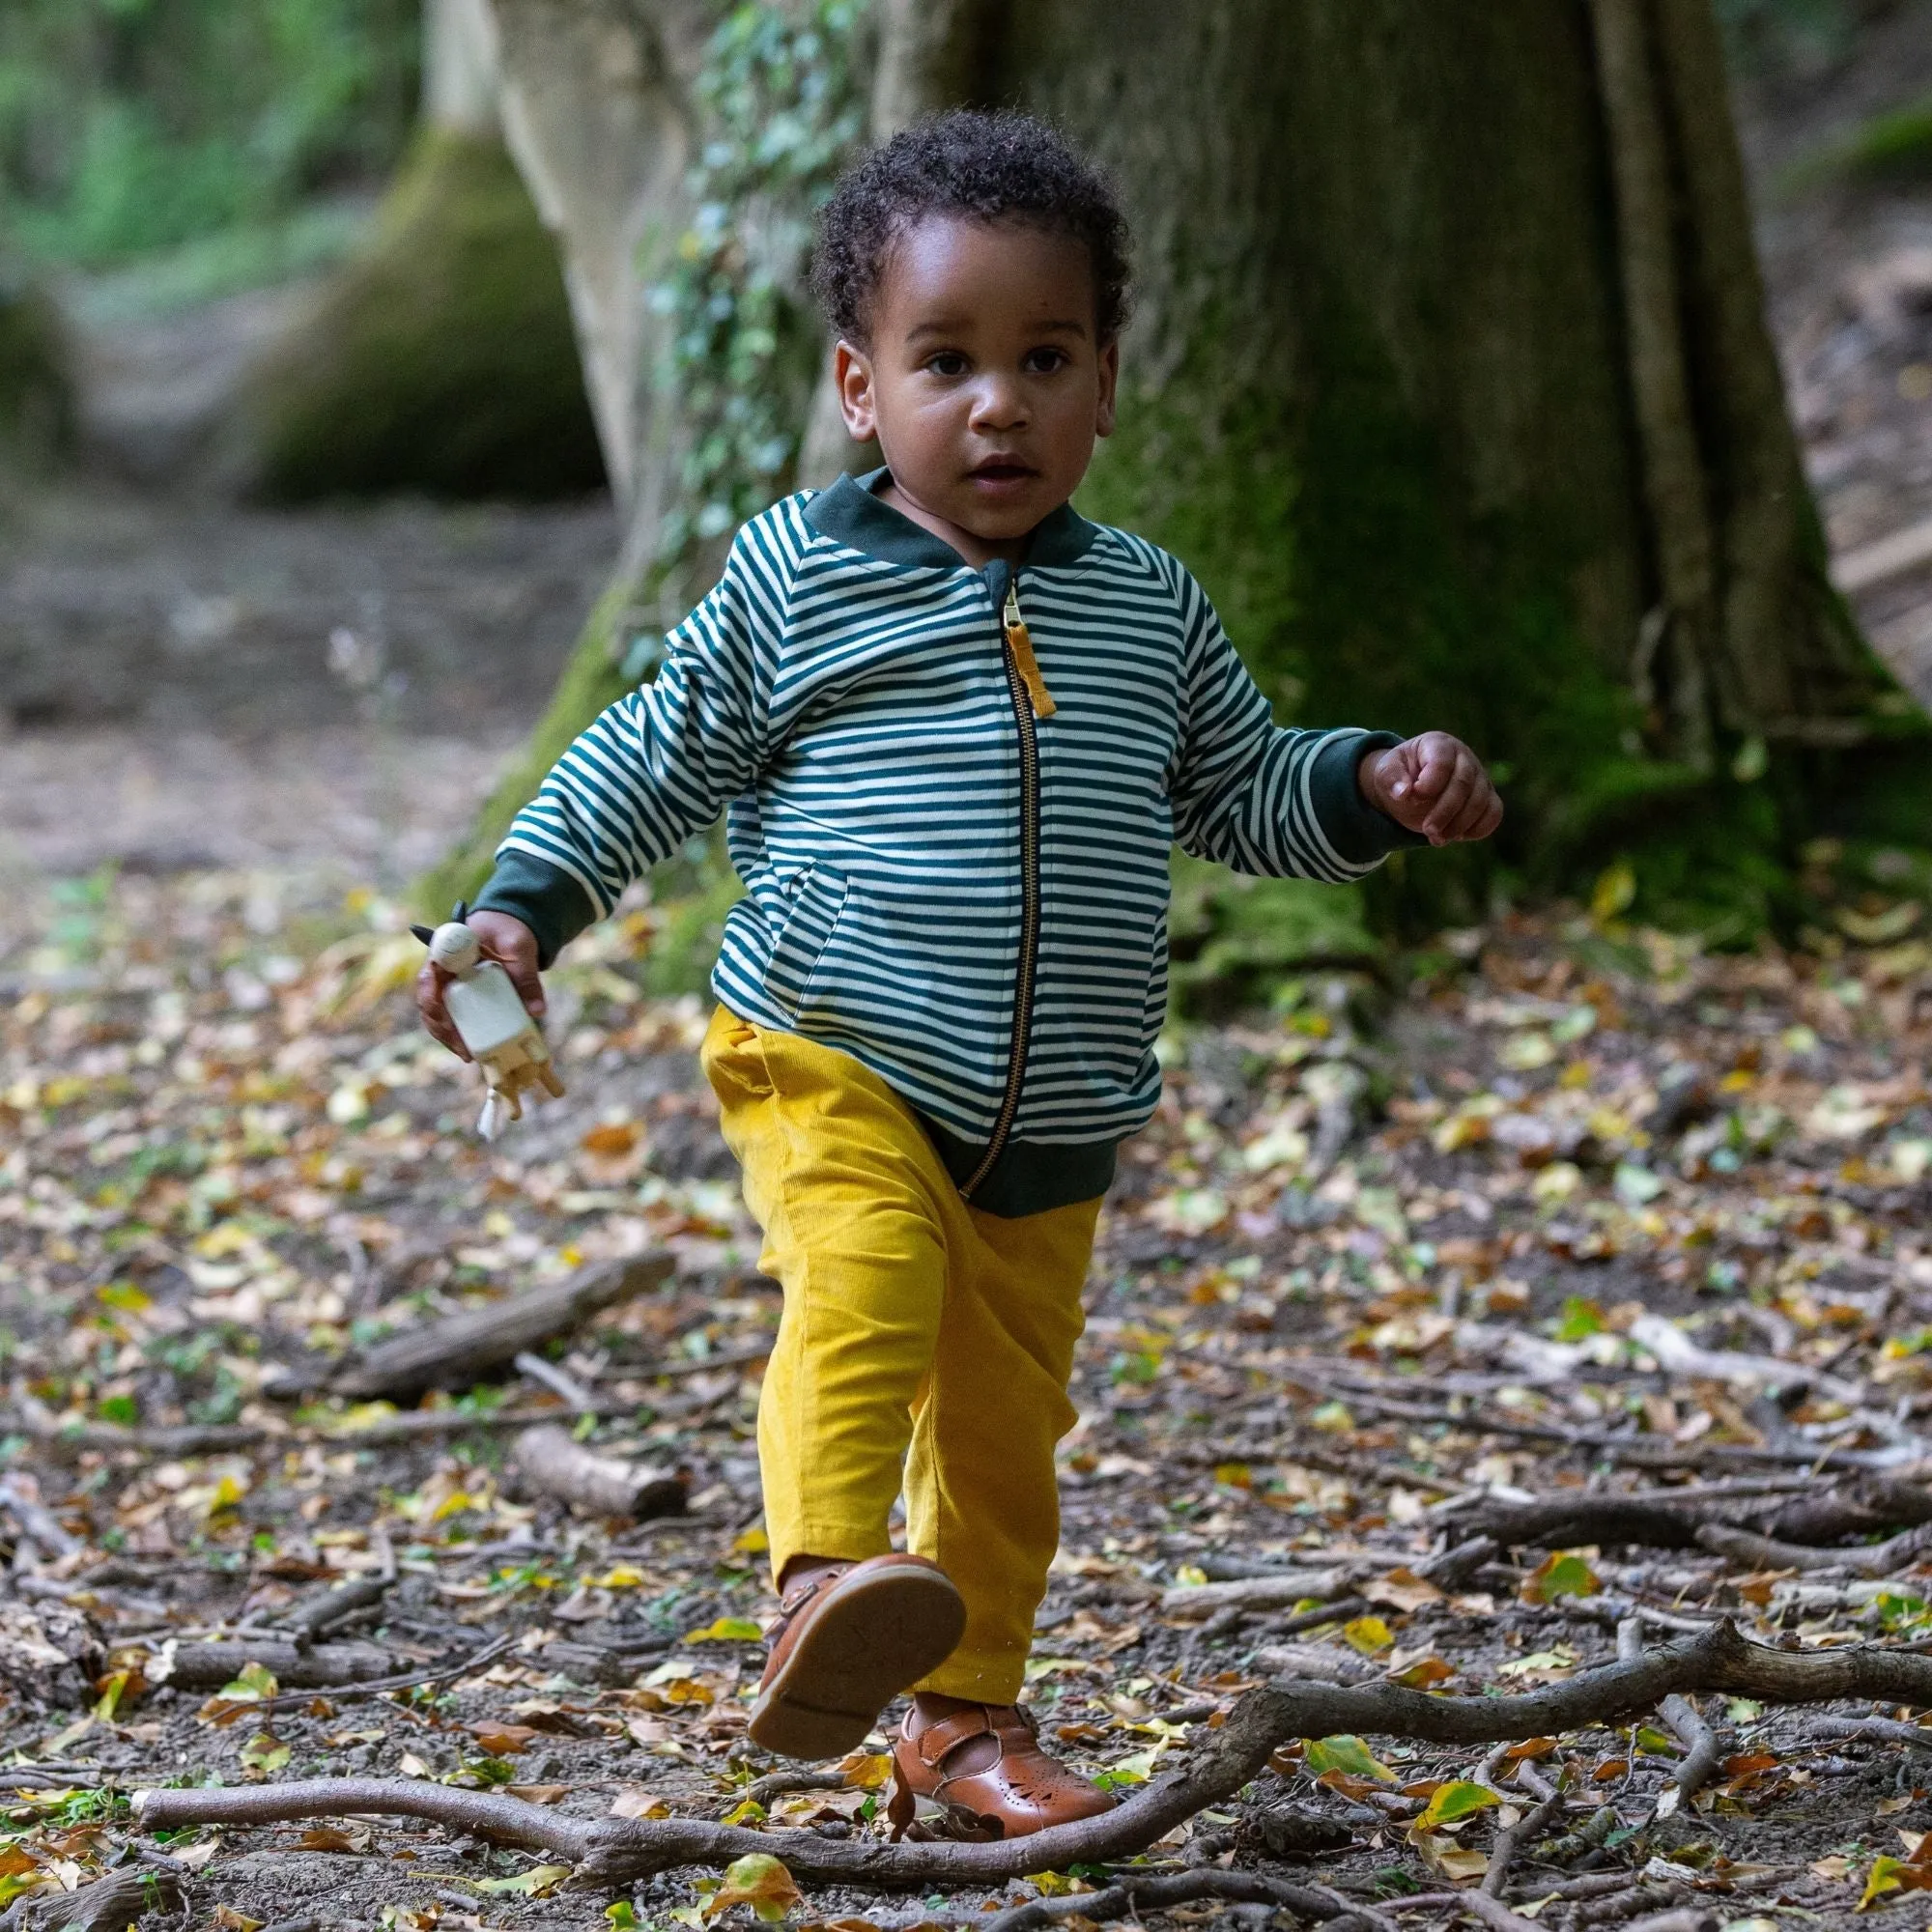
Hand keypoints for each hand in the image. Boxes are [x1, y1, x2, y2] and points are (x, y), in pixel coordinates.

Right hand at [415, 910, 544, 1060]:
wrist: (509, 929)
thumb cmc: (508, 931)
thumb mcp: (519, 947)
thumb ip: (526, 974)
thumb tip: (536, 1011)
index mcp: (447, 951)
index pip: (429, 974)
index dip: (430, 996)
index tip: (442, 1013)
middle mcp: (441, 970)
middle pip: (429, 1001)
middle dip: (441, 1026)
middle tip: (461, 1046)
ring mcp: (448, 986)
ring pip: (437, 1014)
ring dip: (447, 1037)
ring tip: (467, 1055)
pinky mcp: (460, 998)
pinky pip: (452, 1018)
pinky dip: (458, 1036)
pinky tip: (470, 1052)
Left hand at [1359, 733, 1502, 846]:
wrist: (1413, 785)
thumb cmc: (1400, 775)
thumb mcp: (1385, 771)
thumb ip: (1390, 778)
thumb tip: (1403, 792)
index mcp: (1439, 744)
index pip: (1442, 762)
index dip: (1430, 783)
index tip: (1414, 798)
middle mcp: (1464, 757)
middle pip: (1463, 784)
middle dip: (1445, 811)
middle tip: (1428, 830)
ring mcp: (1480, 777)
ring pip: (1481, 801)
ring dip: (1460, 825)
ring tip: (1437, 838)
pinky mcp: (1488, 797)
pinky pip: (1494, 813)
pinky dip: (1479, 829)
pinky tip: (1457, 837)